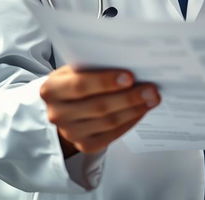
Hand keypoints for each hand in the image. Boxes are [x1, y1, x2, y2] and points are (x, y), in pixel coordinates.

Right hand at [40, 65, 159, 156]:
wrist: (65, 104)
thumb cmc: (77, 77)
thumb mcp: (78, 66)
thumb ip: (96, 64)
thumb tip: (131, 59)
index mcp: (52, 89)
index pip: (80, 85)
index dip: (106, 81)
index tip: (130, 76)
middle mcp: (57, 114)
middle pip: (98, 106)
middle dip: (129, 97)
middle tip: (151, 89)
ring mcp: (70, 132)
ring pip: (108, 122)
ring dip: (134, 109)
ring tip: (152, 98)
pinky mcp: (84, 145)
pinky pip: (111, 135)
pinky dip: (130, 121)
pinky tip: (142, 109)